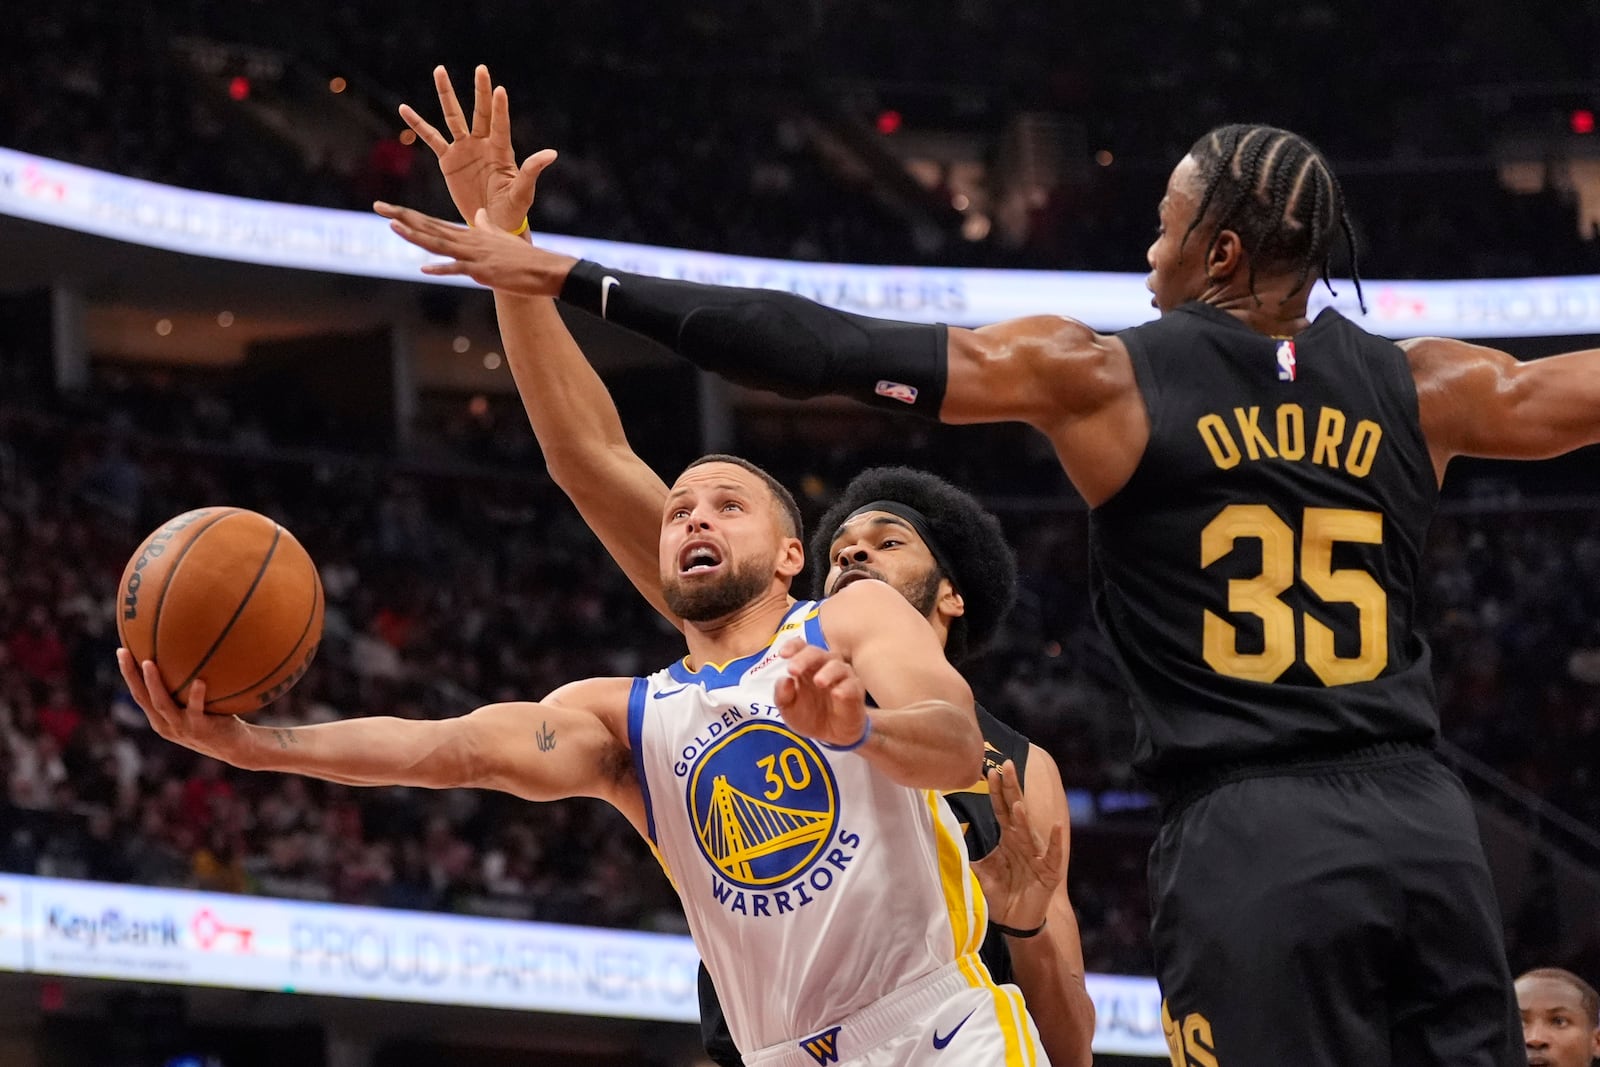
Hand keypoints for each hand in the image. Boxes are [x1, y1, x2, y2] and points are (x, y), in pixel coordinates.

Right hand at [116, 649, 250, 762]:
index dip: (129, 674)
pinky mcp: (200, 730)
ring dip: (154, 684)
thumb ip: (189, 685)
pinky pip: (196, 710)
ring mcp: (182, 728)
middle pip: (142, 697)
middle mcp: (166, 724)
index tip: (122, 650)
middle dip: (131, 675)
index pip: (139, 693)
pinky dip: (196, 696)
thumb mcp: (198, 703)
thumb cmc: (218, 718)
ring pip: (162, 704)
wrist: (236, 747)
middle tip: (124, 653)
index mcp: (160, 717)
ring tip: (149, 663)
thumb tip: (191, 649)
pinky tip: (199, 681)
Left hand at [376, 202, 576, 294]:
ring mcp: (474, 256)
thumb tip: (480, 215)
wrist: (544, 269)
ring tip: (394, 226)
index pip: (432, 223)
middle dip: (402, 217)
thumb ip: (487, 226)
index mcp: (469, 234)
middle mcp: (468, 241)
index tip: (388, 208)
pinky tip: (425, 268)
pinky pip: (459, 269)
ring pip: (440, 244)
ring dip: (417, 236)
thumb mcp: (502, 238)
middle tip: (379, 206)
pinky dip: (442, 269)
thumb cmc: (523, 256)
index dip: (408, 215)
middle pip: (429, 228)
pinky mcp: (483, 271)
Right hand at [400, 64, 557, 232]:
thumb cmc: (512, 210)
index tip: (500, 90)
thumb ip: (531, 171)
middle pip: (480, 112)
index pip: (501, 125)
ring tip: (439, 70)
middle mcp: (483, 144)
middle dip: (480, 91)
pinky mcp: (448, 159)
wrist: (492, 224)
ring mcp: (464, 149)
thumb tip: (552, 153)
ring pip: (453, 117)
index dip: (500, 109)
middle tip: (481, 68)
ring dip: (446, 94)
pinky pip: (431, 138)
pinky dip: (418, 124)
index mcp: (502, 151)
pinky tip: (404, 109)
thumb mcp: (522, 192)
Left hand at [774, 638, 870, 748]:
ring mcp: (842, 677)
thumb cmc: (810, 716)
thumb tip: (784, 680)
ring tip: (818, 681)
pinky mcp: (855, 691)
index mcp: (806, 667)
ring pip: (837, 666)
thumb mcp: (789, 710)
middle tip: (793, 670)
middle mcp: (824, 667)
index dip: (792, 647)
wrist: (831, 736)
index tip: (782, 655)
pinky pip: (852, 685)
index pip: (800, 647)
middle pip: (816, 653)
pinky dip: (845, 688)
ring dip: (827, 672)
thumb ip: (782, 696)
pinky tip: (837, 693)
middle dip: (804, 659)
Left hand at [971, 760, 1064, 931]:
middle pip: (1016, 810)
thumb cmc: (1001, 892)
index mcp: (1008, 837)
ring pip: (1029, 832)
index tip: (990, 770)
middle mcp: (1023, 841)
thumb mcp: (978, 873)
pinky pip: (1052, 854)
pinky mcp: (1048, 871)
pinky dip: (1054, 841)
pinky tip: (1055, 825)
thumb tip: (942, 840)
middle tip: (1007, 765)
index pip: (1001, 808)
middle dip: (1011, 788)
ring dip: (1024, 817)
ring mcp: (1037, 855)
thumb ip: (965, 856)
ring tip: (1017, 803)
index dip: (996, 790)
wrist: (1017, 920)